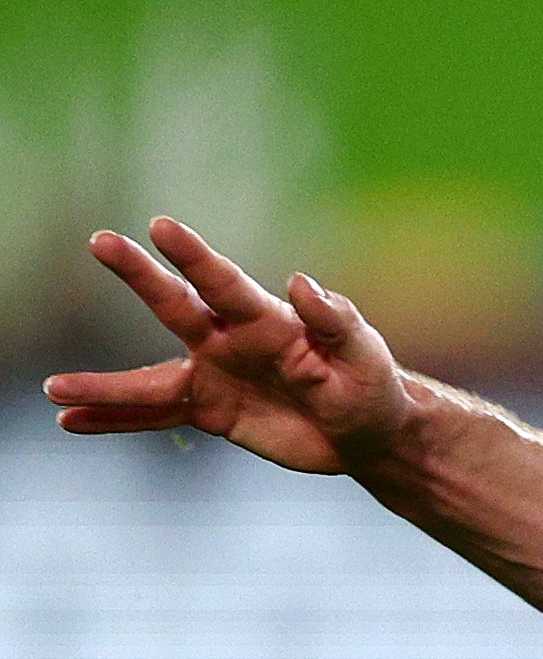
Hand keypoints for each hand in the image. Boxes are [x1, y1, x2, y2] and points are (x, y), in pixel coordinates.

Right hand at [44, 220, 420, 478]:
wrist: (367, 431)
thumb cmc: (371, 386)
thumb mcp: (365, 357)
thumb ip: (337, 320)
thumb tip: (303, 282)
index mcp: (269, 320)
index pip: (226, 283)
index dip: (195, 256)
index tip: (161, 226)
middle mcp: (230, 340)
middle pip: (176, 305)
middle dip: (139, 275)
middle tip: (100, 241)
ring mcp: (214, 374)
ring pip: (150, 379)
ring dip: (104, 386)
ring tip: (55, 389)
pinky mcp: (210, 409)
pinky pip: (155, 414)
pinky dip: (115, 419)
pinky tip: (71, 421)